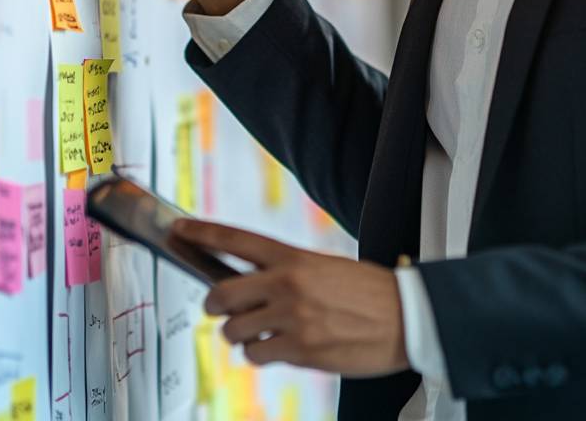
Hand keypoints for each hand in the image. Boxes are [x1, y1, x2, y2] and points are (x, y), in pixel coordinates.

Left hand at [171, 218, 407, 376]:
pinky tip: (281, 348)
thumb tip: (249, 288)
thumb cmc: (367, 291)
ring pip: (235, 332)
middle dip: (215, 306)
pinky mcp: (300, 351)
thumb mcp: (323, 267)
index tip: (179, 230)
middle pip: (221, 294)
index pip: (237, 239)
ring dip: (241, 335)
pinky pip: (258, 356)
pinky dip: (262, 354)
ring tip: (262, 332)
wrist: (405, 317)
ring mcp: (292, 319)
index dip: (203, 233)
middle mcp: (286, 284)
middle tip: (222, 310)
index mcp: (293, 257)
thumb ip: (285, 274)